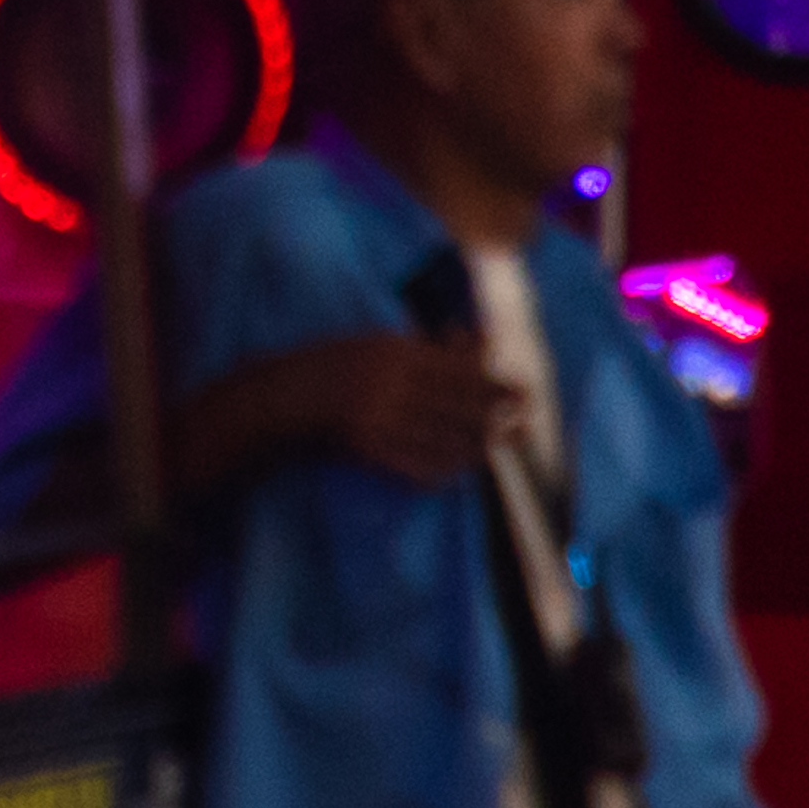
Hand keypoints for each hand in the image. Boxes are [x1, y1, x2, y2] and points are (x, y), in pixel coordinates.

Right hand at [247, 328, 520, 493]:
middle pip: (456, 404)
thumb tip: (476, 339)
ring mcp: (378, 417)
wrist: (282, 398)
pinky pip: (416, 460)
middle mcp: (390, 383)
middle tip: (526, 421)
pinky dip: (444, 466)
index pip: (457, 371)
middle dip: (496, 415)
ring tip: (501, 444)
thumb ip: (425, 345)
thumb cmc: (333, 363)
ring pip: (442, 435)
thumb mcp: (377, 342)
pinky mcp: (368, 447)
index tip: (522, 389)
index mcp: (393, 352)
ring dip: (476, 443)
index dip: (493, 383)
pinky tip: (462, 468)